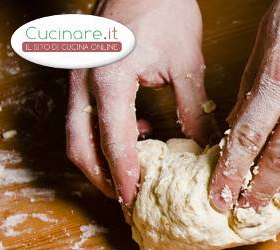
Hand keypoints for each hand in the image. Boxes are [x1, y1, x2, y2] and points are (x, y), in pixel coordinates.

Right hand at [66, 0, 214, 214]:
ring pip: (76, 134)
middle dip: (102, 178)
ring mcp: (77, 76)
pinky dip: (103, 135)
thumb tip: (203, 145)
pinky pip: (82, 117)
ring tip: (133, 172)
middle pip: (80, 147)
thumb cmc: (164, 11)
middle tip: (127, 197)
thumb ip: (193, 109)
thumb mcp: (186, 63)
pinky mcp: (81, 74)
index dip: (124, 176)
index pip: (114, 141)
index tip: (134, 201)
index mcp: (110, 79)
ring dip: (99, 160)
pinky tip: (137, 131)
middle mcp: (84, 81)